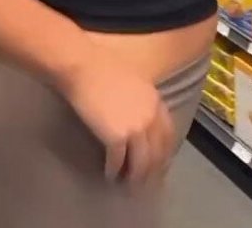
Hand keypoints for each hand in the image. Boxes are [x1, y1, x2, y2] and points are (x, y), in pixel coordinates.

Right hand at [56, 41, 174, 182]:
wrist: (82, 65)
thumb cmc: (102, 66)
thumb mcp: (133, 80)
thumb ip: (141, 99)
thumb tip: (138, 115)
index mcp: (155, 102)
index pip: (169, 135)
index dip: (164, 152)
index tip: (159, 163)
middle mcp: (150, 118)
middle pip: (157, 153)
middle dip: (152, 171)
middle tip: (146, 182)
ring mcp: (135, 129)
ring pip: (141, 162)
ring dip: (135, 177)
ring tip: (129, 185)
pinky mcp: (116, 138)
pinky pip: (118, 161)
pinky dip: (114, 171)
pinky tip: (110, 175)